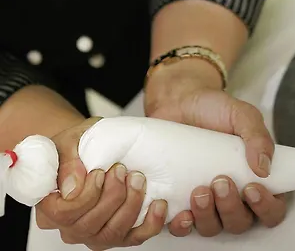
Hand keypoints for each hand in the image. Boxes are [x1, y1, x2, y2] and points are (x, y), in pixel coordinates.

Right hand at [36, 117, 167, 249]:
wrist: (98, 146)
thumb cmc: (81, 144)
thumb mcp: (70, 140)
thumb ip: (68, 161)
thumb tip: (72, 187)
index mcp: (51, 205)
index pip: (63, 214)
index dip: (86, 195)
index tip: (100, 172)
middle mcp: (71, 226)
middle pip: (89, 226)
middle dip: (112, 196)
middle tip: (122, 170)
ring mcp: (95, 233)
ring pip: (112, 234)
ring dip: (131, 205)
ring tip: (139, 178)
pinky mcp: (120, 233)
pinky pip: (135, 238)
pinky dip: (150, 224)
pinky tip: (159, 204)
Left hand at [145, 59, 286, 236]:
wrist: (179, 101)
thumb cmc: (214, 109)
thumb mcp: (241, 114)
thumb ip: (257, 135)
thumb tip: (264, 167)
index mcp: (253, 178)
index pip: (271, 208)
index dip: (266, 208)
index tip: (253, 188)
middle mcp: (232, 195)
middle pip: (240, 222)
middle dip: (231, 208)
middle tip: (221, 181)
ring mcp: (205, 201)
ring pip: (212, 227)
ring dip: (208, 216)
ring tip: (199, 191)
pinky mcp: (178, 201)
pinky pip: (181, 227)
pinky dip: (181, 226)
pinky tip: (181, 213)